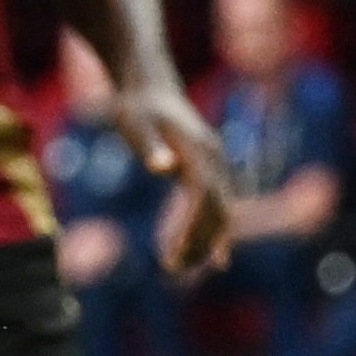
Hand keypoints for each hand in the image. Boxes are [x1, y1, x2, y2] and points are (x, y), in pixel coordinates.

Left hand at [128, 86, 231, 275]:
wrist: (149, 86)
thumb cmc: (137, 107)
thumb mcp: (135, 124)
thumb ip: (149, 146)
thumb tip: (162, 167)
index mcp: (197, 150)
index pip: (202, 195)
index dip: (193, 226)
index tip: (175, 253)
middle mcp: (214, 158)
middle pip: (217, 208)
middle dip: (200, 241)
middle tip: (172, 269)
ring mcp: (215, 164)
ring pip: (221, 210)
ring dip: (206, 241)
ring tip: (177, 267)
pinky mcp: (209, 169)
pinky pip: (218, 205)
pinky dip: (215, 231)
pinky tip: (214, 258)